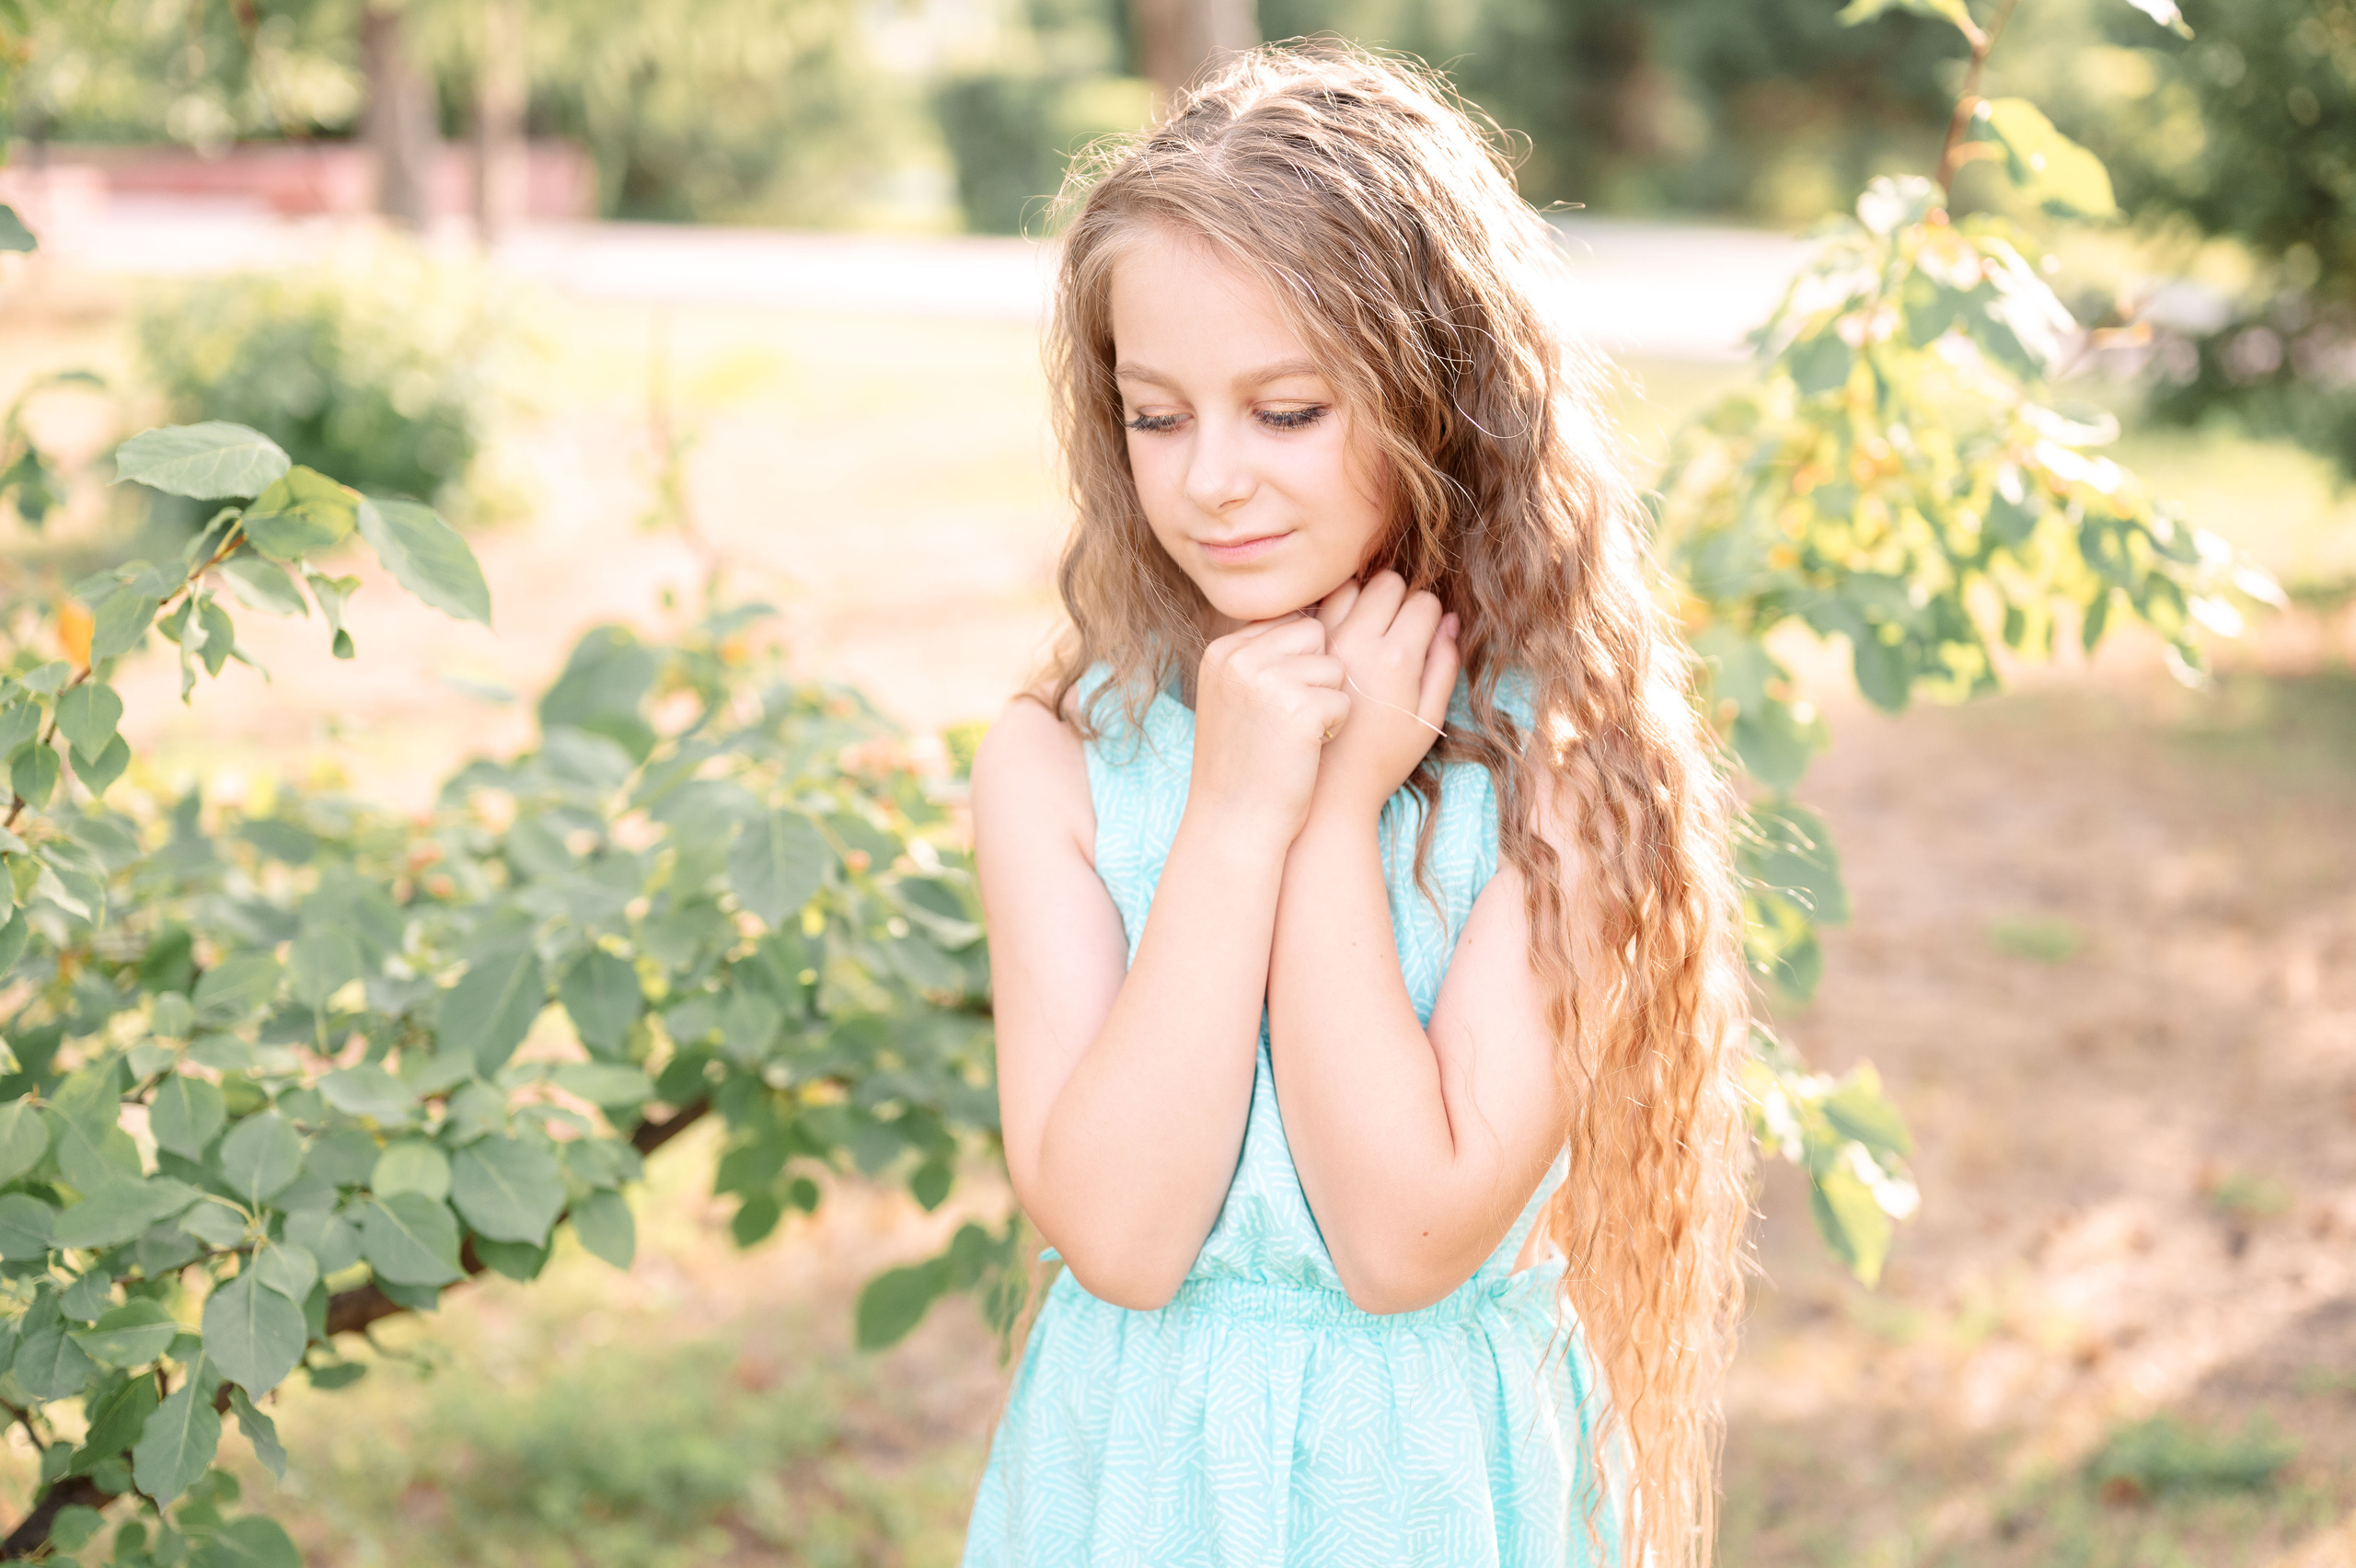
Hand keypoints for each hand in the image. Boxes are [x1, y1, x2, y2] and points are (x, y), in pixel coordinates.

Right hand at [1189, 615, 1349, 850]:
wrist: (1234, 824)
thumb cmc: (1244, 765)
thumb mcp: (1234, 698)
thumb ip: (1261, 657)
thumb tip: (1313, 620)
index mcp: (1223, 650)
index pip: (1288, 622)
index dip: (1297, 664)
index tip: (1277, 706)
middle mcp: (1240, 657)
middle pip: (1314, 634)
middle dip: (1316, 675)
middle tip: (1289, 721)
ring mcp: (1268, 680)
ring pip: (1334, 665)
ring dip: (1326, 703)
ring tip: (1295, 738)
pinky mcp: (1299, 708)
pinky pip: (1342, 699)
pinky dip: (1334, 728)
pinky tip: (1306, 752)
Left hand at [1310, 572, 1460, 823]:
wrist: (1327, 789)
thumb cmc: (1384, 760)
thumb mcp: (1428, 719)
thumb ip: (1444, 665)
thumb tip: (1449, 620)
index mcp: (1397, 659)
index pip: (1424, 601)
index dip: (1430, 616)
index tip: (1423, 638)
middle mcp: (1358, 642)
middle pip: (1388, 582)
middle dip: (1398, 598)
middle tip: (1395, 630)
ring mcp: (1323, 643)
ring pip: (1350, 585)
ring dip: (1363, 598)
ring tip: (1366, 630)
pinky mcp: (1298, 650)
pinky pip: (1316, 605)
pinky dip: (1331, 610)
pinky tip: (1338, 637)